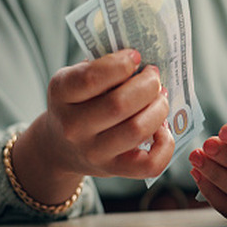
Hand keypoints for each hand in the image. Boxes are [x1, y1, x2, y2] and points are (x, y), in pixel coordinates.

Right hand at [12, 49, 173, 204]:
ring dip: (159, 109)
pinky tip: (162, 128)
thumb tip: (144, 62)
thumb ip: (103, 67)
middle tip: (154, 77)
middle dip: (148, 85)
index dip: (121, 64)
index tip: (136, 56)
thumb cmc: (78, 103)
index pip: (91, 78)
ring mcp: (93, 152)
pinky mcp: (114, 170)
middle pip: (120, 104)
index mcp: (61, 94)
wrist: (60, 146)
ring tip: (160, 98)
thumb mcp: (76, 79)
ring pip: (137, 130)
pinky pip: (150, 164)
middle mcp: (73, 127)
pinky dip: (165, 144)